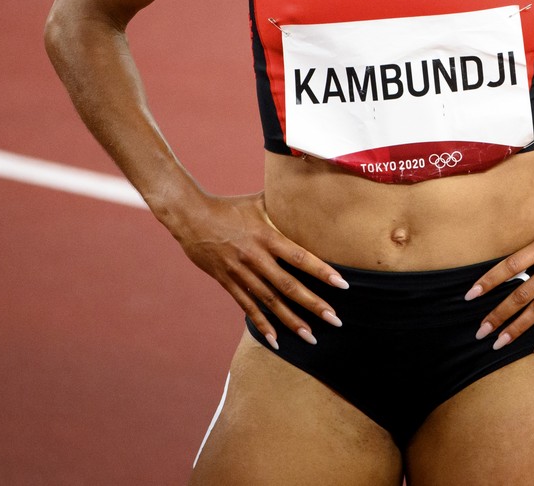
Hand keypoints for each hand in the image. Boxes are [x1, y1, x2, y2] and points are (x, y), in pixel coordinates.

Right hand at [167, 191, 347, 349]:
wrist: (190, 217)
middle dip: (313, 305)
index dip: (321, 272)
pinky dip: (262, 324)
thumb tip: (308, 192)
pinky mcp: (226, 282)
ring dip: (291, 321)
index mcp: (266, 236)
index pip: (300, 257)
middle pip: (288, 286)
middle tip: (335, 321)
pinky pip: (247, 306)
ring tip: (311, 337)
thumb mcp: (258, 201)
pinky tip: (276, 340)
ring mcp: (240, 272)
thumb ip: (283, 202)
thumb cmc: (229, 206)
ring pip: (270, 301)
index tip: (342, 284)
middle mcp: (255, 257)